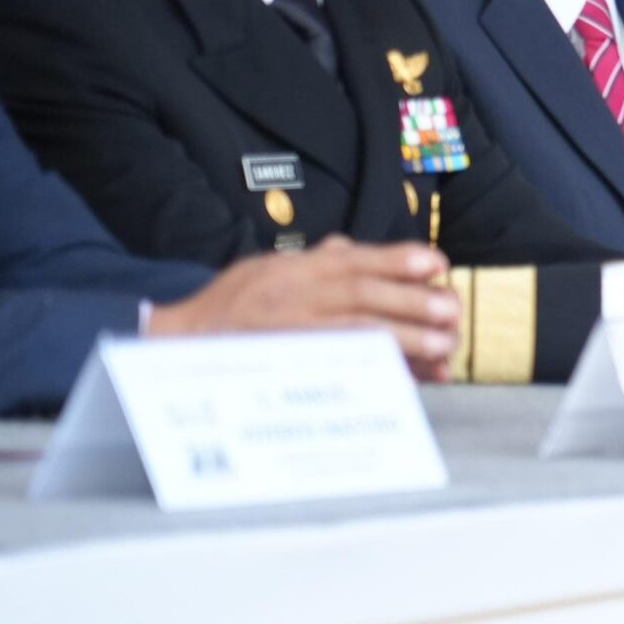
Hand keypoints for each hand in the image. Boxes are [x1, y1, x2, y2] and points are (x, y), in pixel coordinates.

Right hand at [149, 237, 458, 374]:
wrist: (172, 344)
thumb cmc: (225, 308)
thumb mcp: (265, 270)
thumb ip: (312, 262)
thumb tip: (350, 249)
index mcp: (291, 268)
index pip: (352, 258)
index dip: (397, 258)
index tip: (437, 263)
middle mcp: (288, 294)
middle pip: (360, 292)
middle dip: (411, 300)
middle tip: (450, 310)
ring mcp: (284, 330)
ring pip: (352, 329)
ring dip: (403, 337)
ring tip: (442, 345)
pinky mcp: (282, 363)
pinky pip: (333, 366)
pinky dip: (371, 368)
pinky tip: (403, 374)